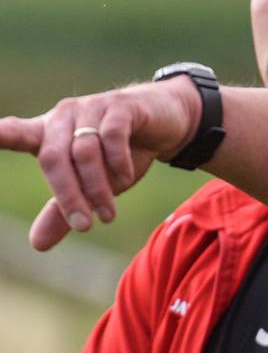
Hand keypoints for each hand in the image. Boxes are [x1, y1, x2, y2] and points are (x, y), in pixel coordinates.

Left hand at [0, 78, 200, 249]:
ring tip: (108, 214)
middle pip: (53, 158)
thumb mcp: (92, 185)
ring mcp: (92, 108)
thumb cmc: (122, 152)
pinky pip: (112, 136)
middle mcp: (64, 117)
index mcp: (48, 133)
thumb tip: (37, 245)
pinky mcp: (120, 106)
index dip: (0, 136)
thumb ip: (64, 210)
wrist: (166, 122)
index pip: (15, 133)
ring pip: (85, 152)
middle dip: (67, 196)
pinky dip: (118, 163)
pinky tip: (126, 177)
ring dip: (97, 188)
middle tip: (83, 227)